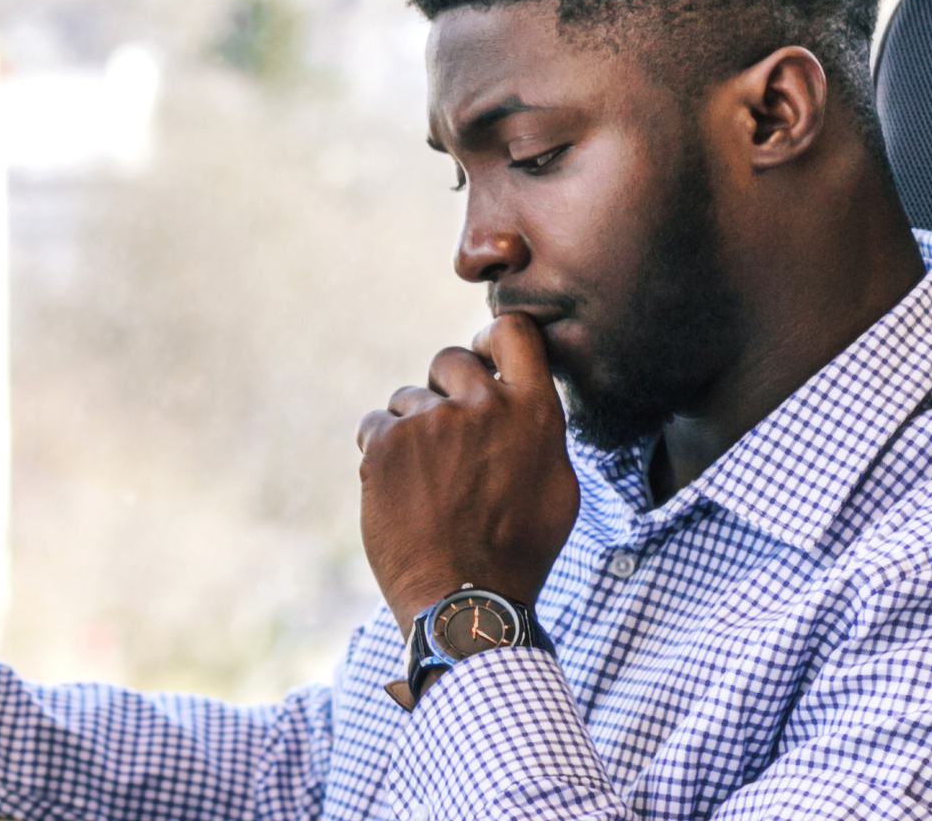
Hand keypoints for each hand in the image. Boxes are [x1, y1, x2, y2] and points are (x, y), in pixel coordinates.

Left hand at [355, 313, 578, 617]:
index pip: (513, 331)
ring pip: (406, 399)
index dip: (490, 339)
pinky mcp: (385, 442)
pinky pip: (374, 426)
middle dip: (443, 390)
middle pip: (448, 360)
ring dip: (412, 431)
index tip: (481, 358)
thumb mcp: (557, 488)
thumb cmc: (518, 554)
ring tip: (426, 486)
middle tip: (447, 441)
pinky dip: (382, 455)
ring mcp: (431, 421)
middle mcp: (483, 405)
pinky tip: (399, 495)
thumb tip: (521, 398)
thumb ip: (538, 432)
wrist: (464, 601)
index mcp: (534, 411)